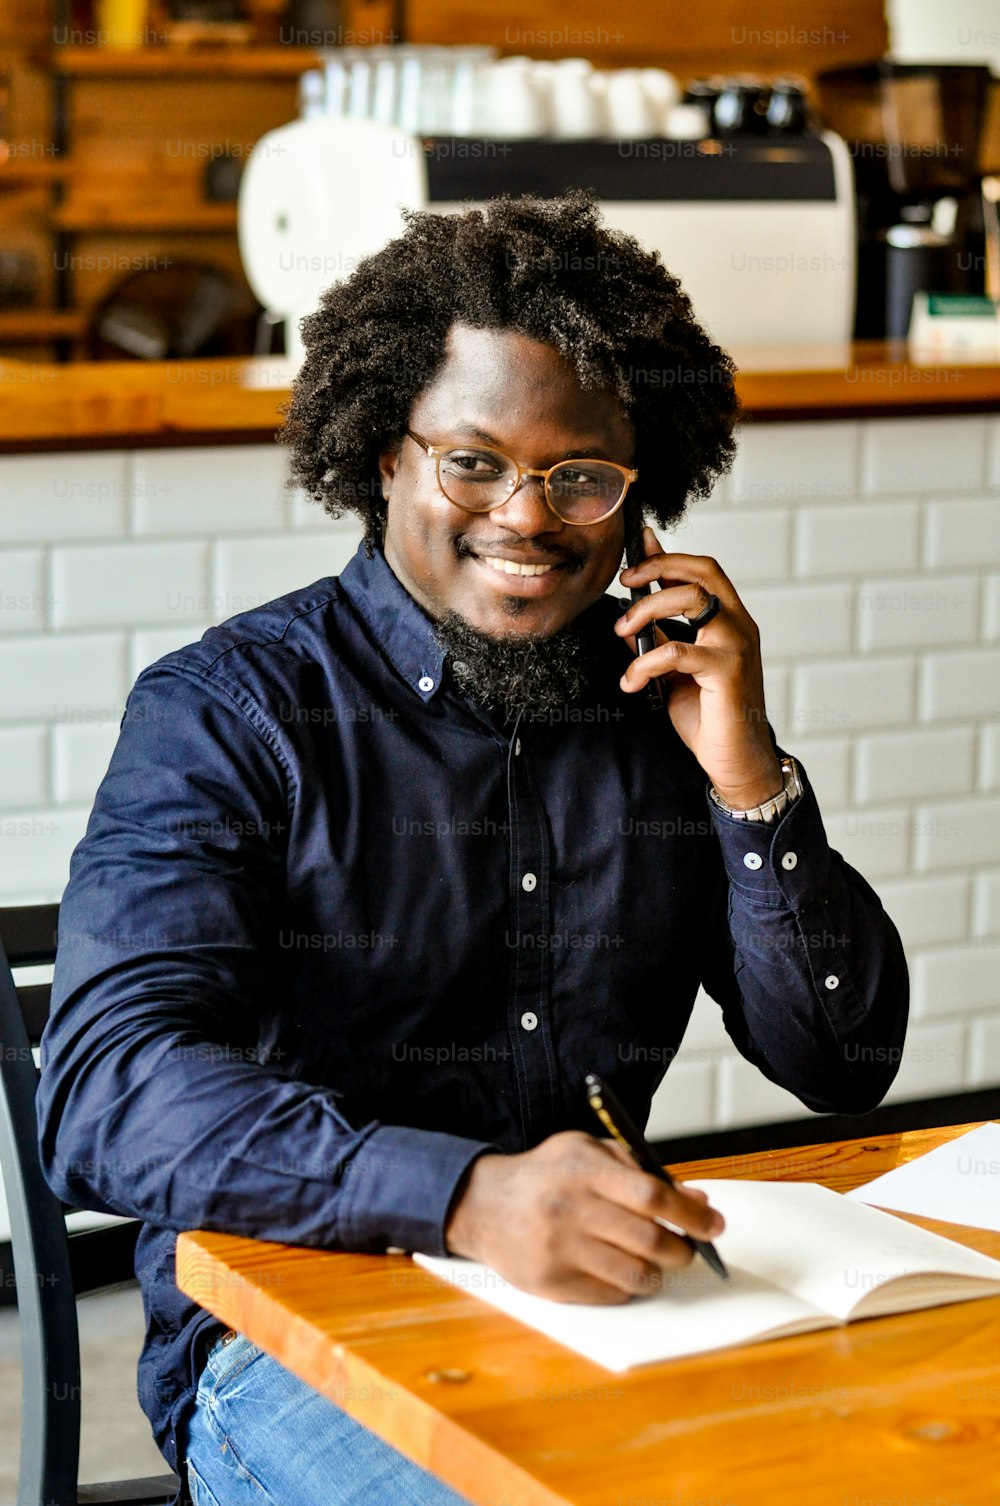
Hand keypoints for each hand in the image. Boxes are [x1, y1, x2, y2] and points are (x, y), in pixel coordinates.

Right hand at [443, 1130, 723, 1304]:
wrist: (483, 1205)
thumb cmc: (546, 1174)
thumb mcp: (587, 1152)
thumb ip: (640, 1170)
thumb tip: (695, 1199)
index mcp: (585, 1170)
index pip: (653, 1195)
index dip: (691, 1214)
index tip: (714, 1226)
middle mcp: (572, 1209)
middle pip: (650, 1239)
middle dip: (683, 1249)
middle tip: (688, 1250)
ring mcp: (560, 1249)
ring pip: (635, 1274)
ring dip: (658, 1273)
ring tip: (656, 1264)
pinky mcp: (552, 1283)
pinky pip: (610, 1294)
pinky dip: (628, 1287)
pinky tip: (623, 1272)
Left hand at [616, 526, 782, 807]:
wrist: (735, 760)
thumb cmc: (709, 716)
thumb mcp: (675, 671)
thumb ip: (659, 640)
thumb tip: (630, 620)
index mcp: (729, 621)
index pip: (703, 572)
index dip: (668, 555)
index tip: (636, 551)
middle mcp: (738, 625)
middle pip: (702, 571)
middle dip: (658, 567)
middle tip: (625, 582)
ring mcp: (736, 645)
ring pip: (690, 599)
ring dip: (647, 608)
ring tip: (621, 631)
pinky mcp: (727, 670)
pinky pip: (676, 650)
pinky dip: (645, 663)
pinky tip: (632, 682)